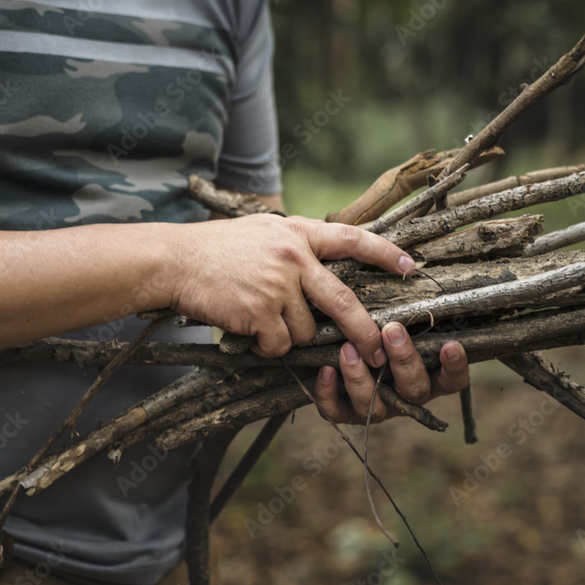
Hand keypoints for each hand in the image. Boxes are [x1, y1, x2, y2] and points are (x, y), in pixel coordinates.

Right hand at [170, 214, 413, 360]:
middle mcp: (293, 257)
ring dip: (289, 337)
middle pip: (343, 301)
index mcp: (298, 233)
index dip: (384, 253)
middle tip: (376, 354)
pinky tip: (249, 333)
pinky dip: (268, 347)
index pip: (352, 239)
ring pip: (306, 331)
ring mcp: (277, 285)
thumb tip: (327, 263)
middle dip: (363, 332)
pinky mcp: (259, 311)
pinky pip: (279, 345)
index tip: (410, 266)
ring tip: (263, 322)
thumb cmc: (216, 249)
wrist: (174, 260)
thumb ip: (296, 245)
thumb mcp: (263, 231)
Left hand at [314, 321, 469, 423]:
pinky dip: (329, 393)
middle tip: (392, 330)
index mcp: (426, 376)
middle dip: (404, 360)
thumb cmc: (371, 325)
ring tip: (347, 349)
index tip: (451, 344)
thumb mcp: (391, 315)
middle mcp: (404, 396)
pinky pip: (337, 412)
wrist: (325, 348)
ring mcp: (375, 407)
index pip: (452, 380)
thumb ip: (406, 307)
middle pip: (414, 390)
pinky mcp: (344, 413)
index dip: (455, 367)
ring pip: (375, 405)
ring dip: (361, 378)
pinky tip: (325, 369)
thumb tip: (413, 267)